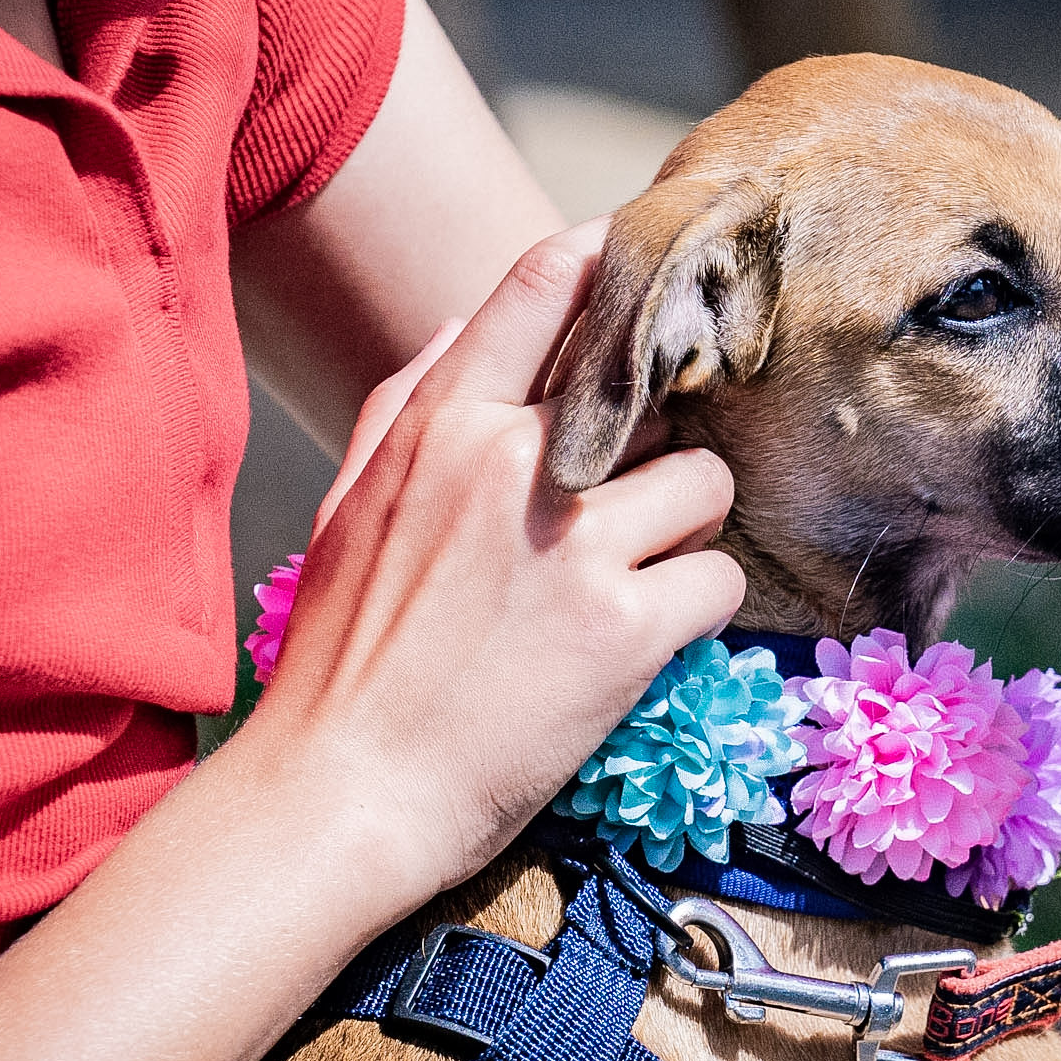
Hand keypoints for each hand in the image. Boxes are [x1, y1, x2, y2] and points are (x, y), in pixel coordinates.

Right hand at [240, 219, 745, 905]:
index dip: (616, 265)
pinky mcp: (627, 627)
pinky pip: (721, 579)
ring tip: (639, 581)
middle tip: (636, 505)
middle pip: (655, 393)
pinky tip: (650, 640)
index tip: (658, 280)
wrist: (341, 795)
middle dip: (659, 445)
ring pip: (708, 481)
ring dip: (689, 530)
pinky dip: (699, 610)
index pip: (546, 282)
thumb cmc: (339, 657)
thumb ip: (409, 403)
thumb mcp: (351, 505)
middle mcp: (514, 461)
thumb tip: (467, 322)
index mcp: (442, 422)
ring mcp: (576, 542)